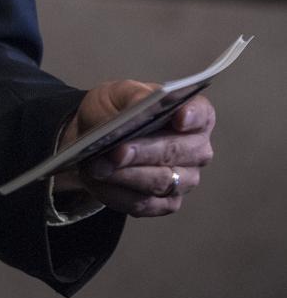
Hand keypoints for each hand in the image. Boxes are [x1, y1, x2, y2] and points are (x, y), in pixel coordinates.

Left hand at [53, 81, 215, 217]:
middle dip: (145, 151)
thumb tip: (142, 103)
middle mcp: (195, 149)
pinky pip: (144, 203)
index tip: (178, 118)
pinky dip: (118, 192)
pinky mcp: (165, 204)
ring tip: (99, 166)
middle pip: (177, 151)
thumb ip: (132, 95)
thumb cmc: (115, 111)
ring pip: (160, 181)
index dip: (192, 116)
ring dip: (127, 175)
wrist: (96, 139)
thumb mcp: (117, 93)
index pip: (201, 114)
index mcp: (191, 114)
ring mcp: (184, 180)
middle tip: (118, 150)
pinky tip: (100, 182)